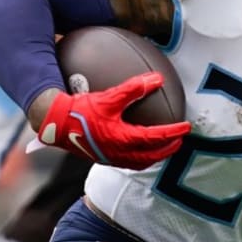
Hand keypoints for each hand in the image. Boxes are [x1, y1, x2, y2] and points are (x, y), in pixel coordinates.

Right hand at [35, 72, 190, 169]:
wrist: (54, 124)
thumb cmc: (79, 110)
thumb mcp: (108, 97)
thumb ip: (133, 88)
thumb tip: (156, 79)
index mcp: (122, 139)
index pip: (155, 138)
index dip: (173, 132)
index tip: (186, 127)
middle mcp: (118, 152)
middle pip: (151, 156)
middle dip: (168, 149)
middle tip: (180, 140)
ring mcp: (110, 158)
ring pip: (140, 162)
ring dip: (155, 155)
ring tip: (164, 147)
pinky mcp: (102, 158)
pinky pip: (127, 162)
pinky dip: (140, 157)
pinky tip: (139, 147)